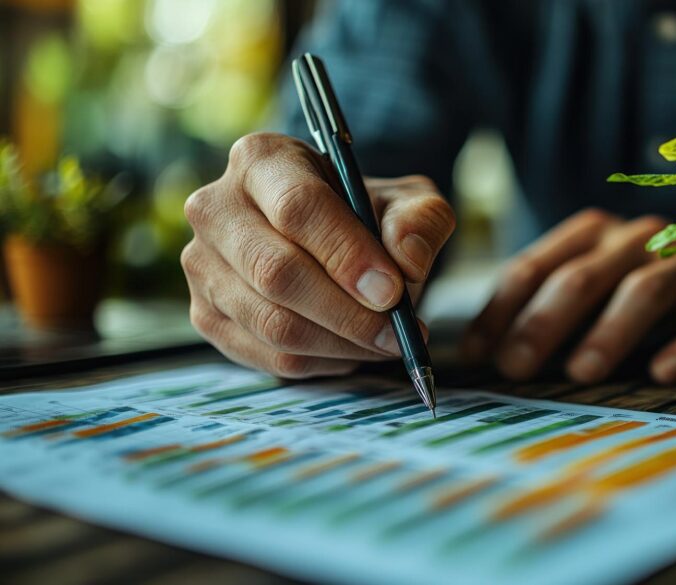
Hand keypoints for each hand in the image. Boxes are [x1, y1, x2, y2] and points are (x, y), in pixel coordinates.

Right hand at [181, 132, 454, 377]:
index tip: (393, 292)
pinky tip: (353, 349)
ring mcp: (202, 265)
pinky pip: (268, 356)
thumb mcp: (407, 203)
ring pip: (272, 323)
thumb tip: (408, 260)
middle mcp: (216, 208)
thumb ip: (419, 221)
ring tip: (386, 343)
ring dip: (341, 344)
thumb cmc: (365, 216)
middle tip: (399, 332)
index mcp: (261, 160)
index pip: (297, 207)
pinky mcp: (205, 315)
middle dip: (348, 313)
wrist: (330, 241)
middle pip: (277, 273)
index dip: (347, 255)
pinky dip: (322, 363)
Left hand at [461, 209, 675, 384]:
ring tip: (580, 372)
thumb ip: (545, 314)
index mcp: (595, 236)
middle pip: (583, 276)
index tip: (477, 356)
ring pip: (646, 287)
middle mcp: (638, 238)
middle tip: (515, 368)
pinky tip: (663, 373)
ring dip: (610, 331)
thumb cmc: (648, 294)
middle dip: (544, 322)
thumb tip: (479, 357)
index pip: (535, 267)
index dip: (501, 310)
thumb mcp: (592, 295)